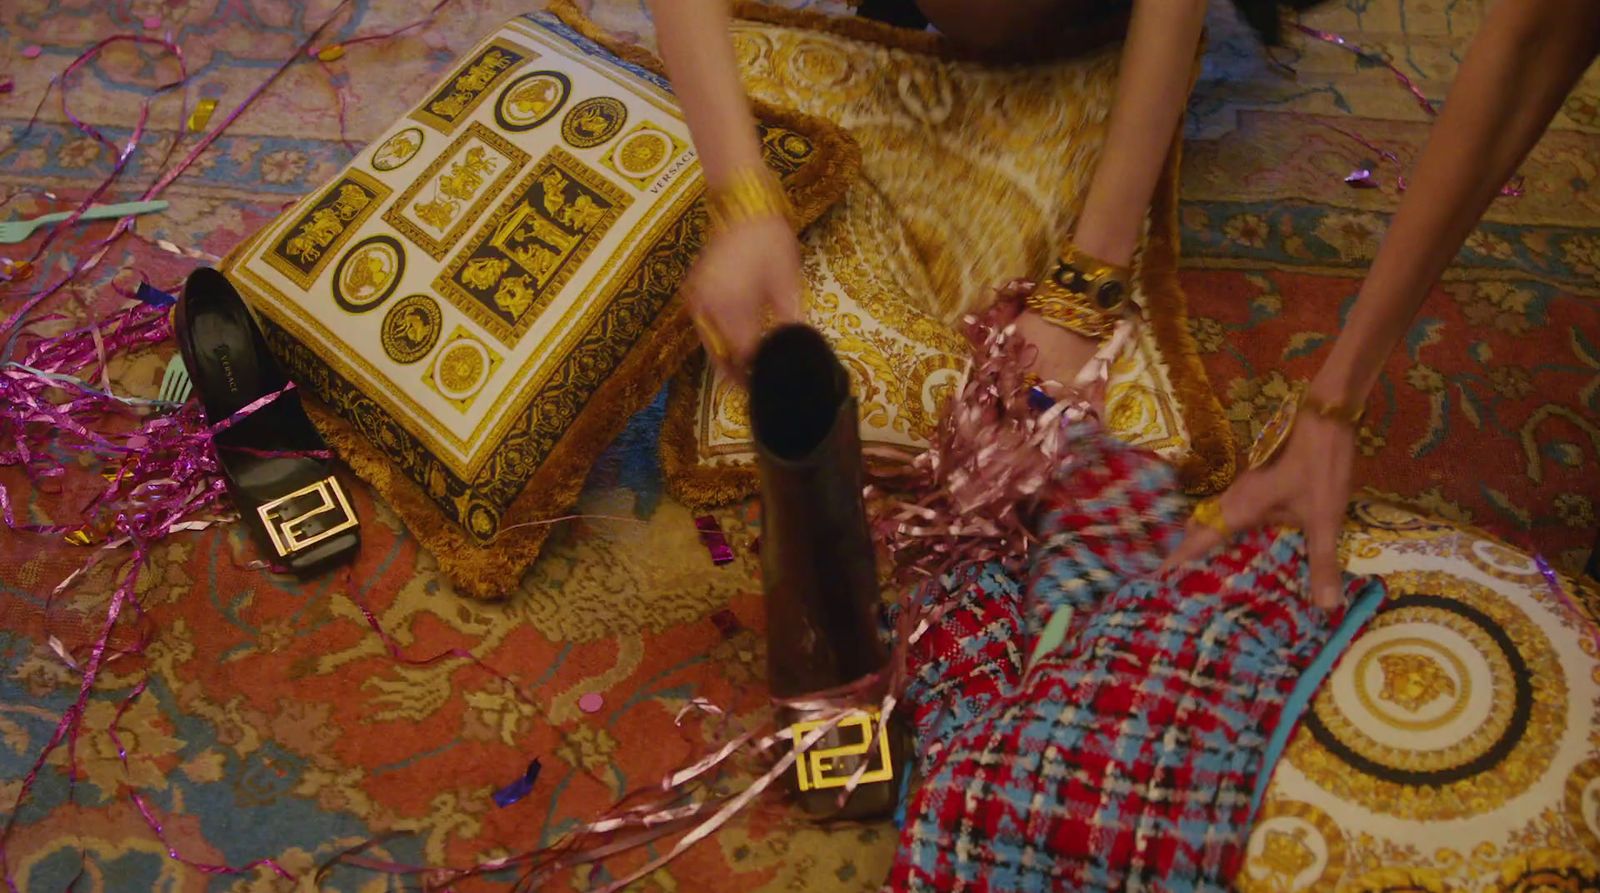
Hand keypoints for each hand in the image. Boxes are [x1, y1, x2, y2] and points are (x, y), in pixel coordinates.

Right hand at [685, 215, 801, 380]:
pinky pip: (704, 326)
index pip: (741, 356)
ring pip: (709, 343)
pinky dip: (718, 338)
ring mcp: (697, 299)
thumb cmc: (769, 241)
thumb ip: (789, 319)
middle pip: (720, 355)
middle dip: (736, 372)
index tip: (767, 385)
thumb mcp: (787, 282)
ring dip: (726, 357)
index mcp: (733, 306)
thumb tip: (794, 348)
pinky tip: (736, 342)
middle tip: (756, 384)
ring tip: (748, 368)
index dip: (753, 374)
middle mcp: (708, 307)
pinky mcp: (693, 291)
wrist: (741, 206)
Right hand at [1162, 410, 1356, 609]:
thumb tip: (1327, 608)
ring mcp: (1244, 490)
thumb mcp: (1324, 519)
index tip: (1156, 581)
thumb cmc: (1319, 467)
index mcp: (1239, 511)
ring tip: (1208, 573)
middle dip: (1187, 557)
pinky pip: (1232, 515)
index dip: (1176, 562)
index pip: (1197, 542)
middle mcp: (1234, 501)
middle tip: (1183, 586)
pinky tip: (1247, 547)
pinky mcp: (1258, 486)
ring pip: (1215, 521)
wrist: (1327, 419)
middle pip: (1199, 531)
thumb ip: (1321, 562)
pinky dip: (1228, 534)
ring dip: (1207, 544)